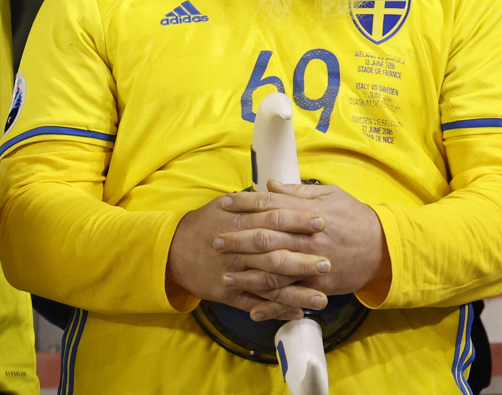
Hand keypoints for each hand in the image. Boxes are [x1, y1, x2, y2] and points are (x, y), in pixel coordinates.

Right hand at [168, 192, 329, 321]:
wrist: (173, 250)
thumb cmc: (202, 225)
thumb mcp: (223, 205)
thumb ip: (251, 200)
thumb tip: (277, 189)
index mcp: (238, 223)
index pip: (272, 218)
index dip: (298, 220)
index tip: (322, 222)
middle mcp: (237, 248)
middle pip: (274, 253)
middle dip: (302, 259)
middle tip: (328, 263)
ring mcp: (233, 273)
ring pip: (268, 283)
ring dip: (296, 292)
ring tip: (322, 298)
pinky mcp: (228, 293)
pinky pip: (255, 303)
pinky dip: (276, 309)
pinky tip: (297, 312)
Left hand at [218, 181, 387, 298]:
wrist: (385, 247)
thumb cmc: (355, 216)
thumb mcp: (330, 195)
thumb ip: (297, 192)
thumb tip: (270, 185)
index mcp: (307, 213)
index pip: (269, 206)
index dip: (244, 205)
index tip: (224, 204)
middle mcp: (306, 238)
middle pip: (266, 239)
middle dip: (238, 240)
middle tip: (215, 241)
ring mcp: (312, 264)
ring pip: (274, 272)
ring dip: (248, 276)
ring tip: (225, 277)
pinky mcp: (319, 285)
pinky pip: (292, 297)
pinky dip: (272, 306)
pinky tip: (253, 310)